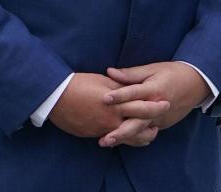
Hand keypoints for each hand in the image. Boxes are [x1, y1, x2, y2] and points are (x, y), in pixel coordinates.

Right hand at [48, 73, 168, 140]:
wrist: (55, 97)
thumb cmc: (80, 84)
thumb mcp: (104, 82)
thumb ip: (121, 88)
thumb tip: (133, 90)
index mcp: (116, 103)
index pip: (141, 107)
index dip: (154, 107)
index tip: (165, 104)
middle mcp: (111, 119)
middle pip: (137, 128)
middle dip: (150, 128)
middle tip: (158, 125)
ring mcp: (102, 129)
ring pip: (126, 138)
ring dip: (138, 137)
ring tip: (147, 134)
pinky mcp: (92, 134)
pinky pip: (112, 138)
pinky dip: (122, 137)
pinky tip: (125, 135)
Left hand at [100, 62, 211, 146]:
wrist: (195, 84)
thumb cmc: (171, 73)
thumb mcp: (153, 69)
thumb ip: (131, 74)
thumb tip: (109, 71)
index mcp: (154, 90)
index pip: (134, 93)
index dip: (119, 95)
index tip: (104, 98)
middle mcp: (156, 106)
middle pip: (137, 121)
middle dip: (120, 131)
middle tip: (104, 138)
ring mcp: (159, 118)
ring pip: (140, 131)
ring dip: (123, 138)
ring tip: (106, 143)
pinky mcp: (161, 124)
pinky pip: (146, 132)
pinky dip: (133, 137)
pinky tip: (119, 142)